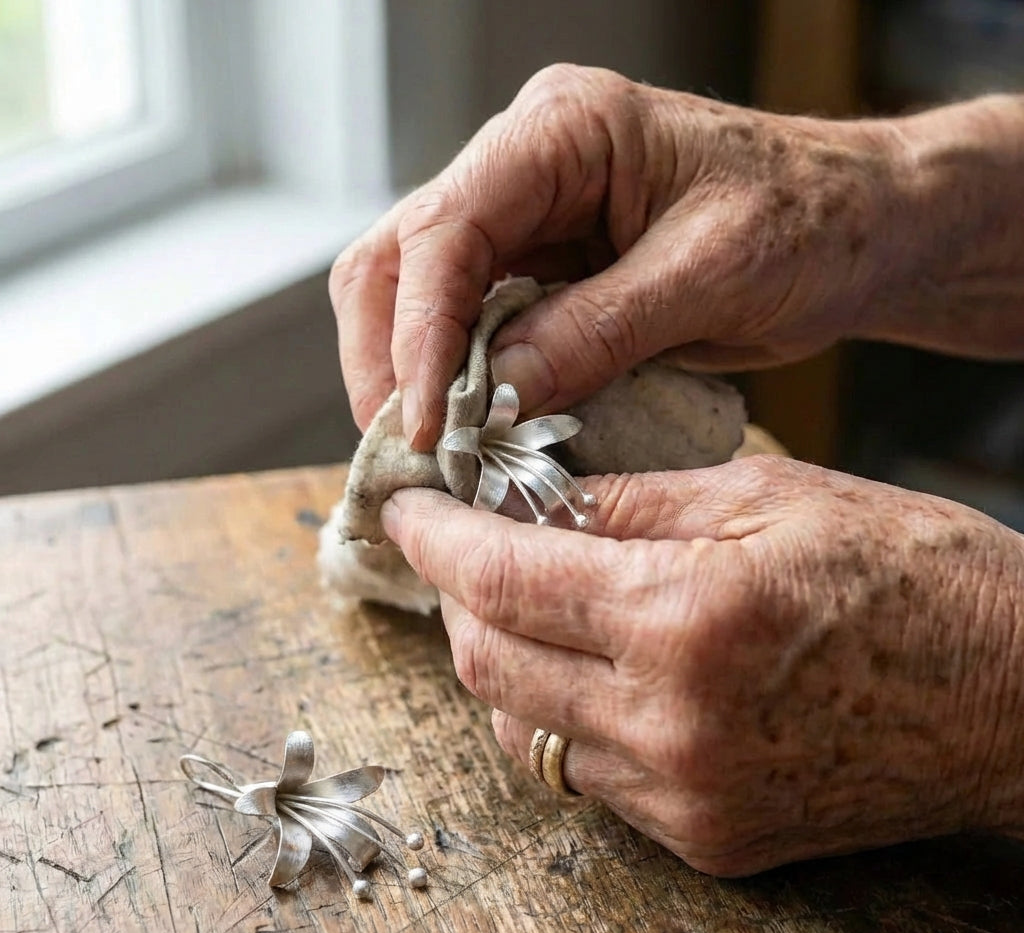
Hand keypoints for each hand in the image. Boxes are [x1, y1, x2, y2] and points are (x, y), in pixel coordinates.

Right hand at [331, 64, 913, 448]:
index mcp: (562, 131)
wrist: (856, 230)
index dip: (419, 332)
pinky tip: (470, 430)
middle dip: (389, 357)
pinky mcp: (542, 272)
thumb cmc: (808, 223)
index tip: (424, 424)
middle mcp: (524, 167)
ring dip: (412, 375)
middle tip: (407, 448)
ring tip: (432, 451)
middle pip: (399, 257)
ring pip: (417, 294)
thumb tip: (493, 394)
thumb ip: (597, 330)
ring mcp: (527, 220)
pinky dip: (457, 382)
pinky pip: (471, 327)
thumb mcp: (709, 276)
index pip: (445, 229)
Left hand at [381, 458, 1023, 874]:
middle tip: (465, 548)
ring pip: (522, 729)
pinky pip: (584, 776)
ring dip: (500, 660)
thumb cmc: (910, 574)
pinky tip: (586, 668)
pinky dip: (559, 715)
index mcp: (684, 616)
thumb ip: (630, 502)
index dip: (436, 539)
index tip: (407, 509)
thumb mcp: (766, 495)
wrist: (1015, 699)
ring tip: (525, 603)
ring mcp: (684, 795)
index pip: (502, 578)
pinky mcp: (705, 837)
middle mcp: (668, 722)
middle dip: (456, 598)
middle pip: (486, 665)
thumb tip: (532, 502)